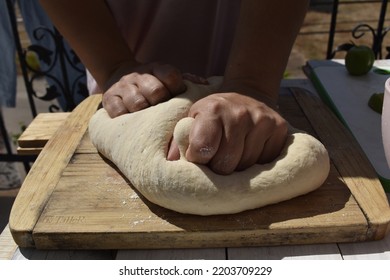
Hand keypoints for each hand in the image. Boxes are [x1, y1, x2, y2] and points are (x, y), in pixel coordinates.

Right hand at [102, 62, 186, 117]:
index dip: (177, 89)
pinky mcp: (109, 98)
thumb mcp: (168, 77)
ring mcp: (123, 86)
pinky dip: (127, 118)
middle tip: (165, 114)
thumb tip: (205, 85)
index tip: (178, 98)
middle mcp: (139, 75)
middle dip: (163, 104)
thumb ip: (188, 81)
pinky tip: (133, 121)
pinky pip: (118, 111)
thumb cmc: (153, 83)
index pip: (171, 75)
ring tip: (149, 120)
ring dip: (146, 114)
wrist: (119, 75)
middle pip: (156, 91)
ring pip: (137, 103)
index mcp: (157, 68)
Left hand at [167, 92, 287, 174]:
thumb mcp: (192, 120)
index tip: (198, 158)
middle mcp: (239, 113)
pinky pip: (265, 162)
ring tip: (233, 153)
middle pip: (225, 164)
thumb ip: (180, 141)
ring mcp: (262, 120)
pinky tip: (249, 149)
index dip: (198, 160)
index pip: (203, 148)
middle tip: (216, 158)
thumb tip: (171, 164)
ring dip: (237, 166)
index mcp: (212, 109)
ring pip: (246, 166)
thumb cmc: (213, 114)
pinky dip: (255, 163)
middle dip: (217, 167)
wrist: (246, 95)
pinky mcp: (280, 128)